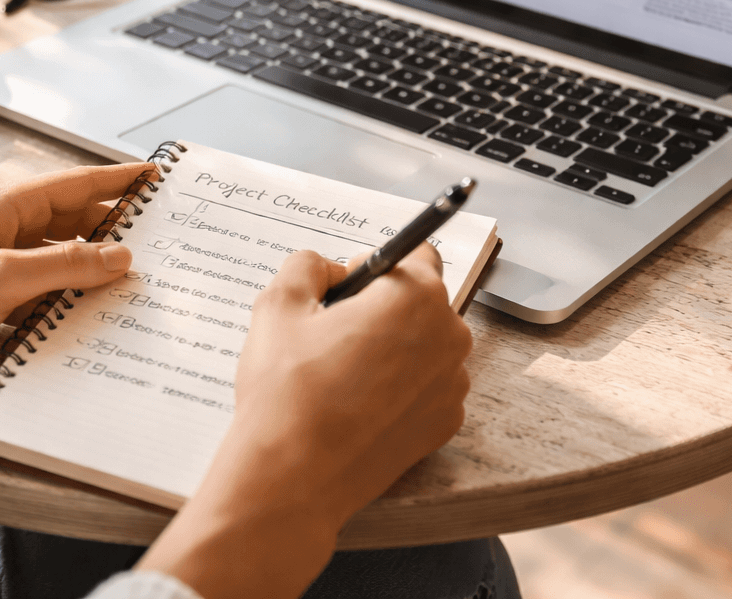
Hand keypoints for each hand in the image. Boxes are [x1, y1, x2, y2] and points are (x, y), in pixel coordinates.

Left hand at [0, 162, 148, 382]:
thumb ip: (63, 264)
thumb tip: (119, 256)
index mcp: (10, 206)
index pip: (80, 183)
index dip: (121, 179)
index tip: (159, 175)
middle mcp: (8, 230)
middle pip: (77, 222)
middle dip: (119, 229)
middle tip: (167, 238)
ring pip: (63, 261)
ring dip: (95, 273)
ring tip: (142, 284)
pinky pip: (43, 295)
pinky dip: (68, 303)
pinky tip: (94, 319)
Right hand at [138, 244, 472, 598]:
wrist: (293, 477)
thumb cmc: (287, 392)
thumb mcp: (279, 304)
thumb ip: (307, 264)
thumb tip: (330, 268)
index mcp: (417, 296)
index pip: (415, 253)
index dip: (375, 266)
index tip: (346, 289)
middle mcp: (449, 336)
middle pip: (420, 301)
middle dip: (383, 308)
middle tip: (333, 335)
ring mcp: (452, 385)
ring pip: (424, 345)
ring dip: (392, 349)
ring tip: (340, 376)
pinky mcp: (444, 424)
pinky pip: (425, 387)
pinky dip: (399, 389)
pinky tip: (357, 406)